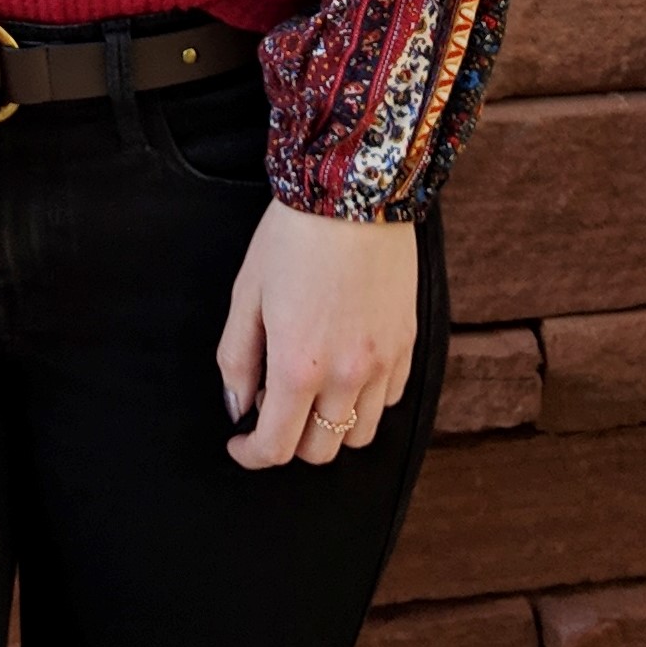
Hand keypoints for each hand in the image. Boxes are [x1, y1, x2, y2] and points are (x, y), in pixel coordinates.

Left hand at [217, 201, 418, 469]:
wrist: (353, 192)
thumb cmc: (292, 237)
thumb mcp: (247, 294)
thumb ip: (237, 359)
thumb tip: (237, 407)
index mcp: (298, 365)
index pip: (276, 447)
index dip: (251, 454)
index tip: (240, 442)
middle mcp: (346, 375)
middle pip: (321, 451)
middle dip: (290, 441)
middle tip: (273, 403)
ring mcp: (383, 362)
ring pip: (360, 433)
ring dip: (330, 426)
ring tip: (312, 389)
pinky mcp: (408, 344)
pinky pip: (389, 399)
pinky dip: (365, 400)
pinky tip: (345, 368)